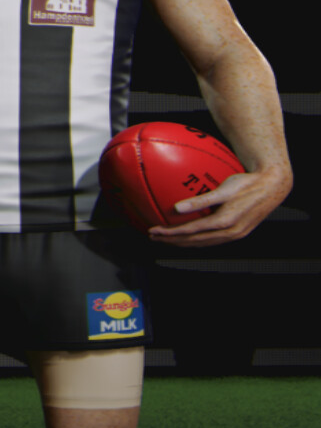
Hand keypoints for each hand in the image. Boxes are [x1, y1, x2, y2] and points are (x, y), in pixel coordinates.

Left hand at [147, 168, 291, 247]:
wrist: (273, 187)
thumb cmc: (248, 183)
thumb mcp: (224, 189)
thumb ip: (200, 200)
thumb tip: (177, 208)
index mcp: (224, 223)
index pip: (190, 232)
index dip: (170, 234)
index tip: (154, 231)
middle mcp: (229, 233)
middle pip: (194, 242)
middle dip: (172, 241)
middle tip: (154, 236)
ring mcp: (234, 235)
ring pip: (202, 244)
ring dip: (183, 243)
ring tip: (167, 238)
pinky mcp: (237, 233)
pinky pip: (211, 241)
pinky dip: (196, 240)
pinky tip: (188, 235)